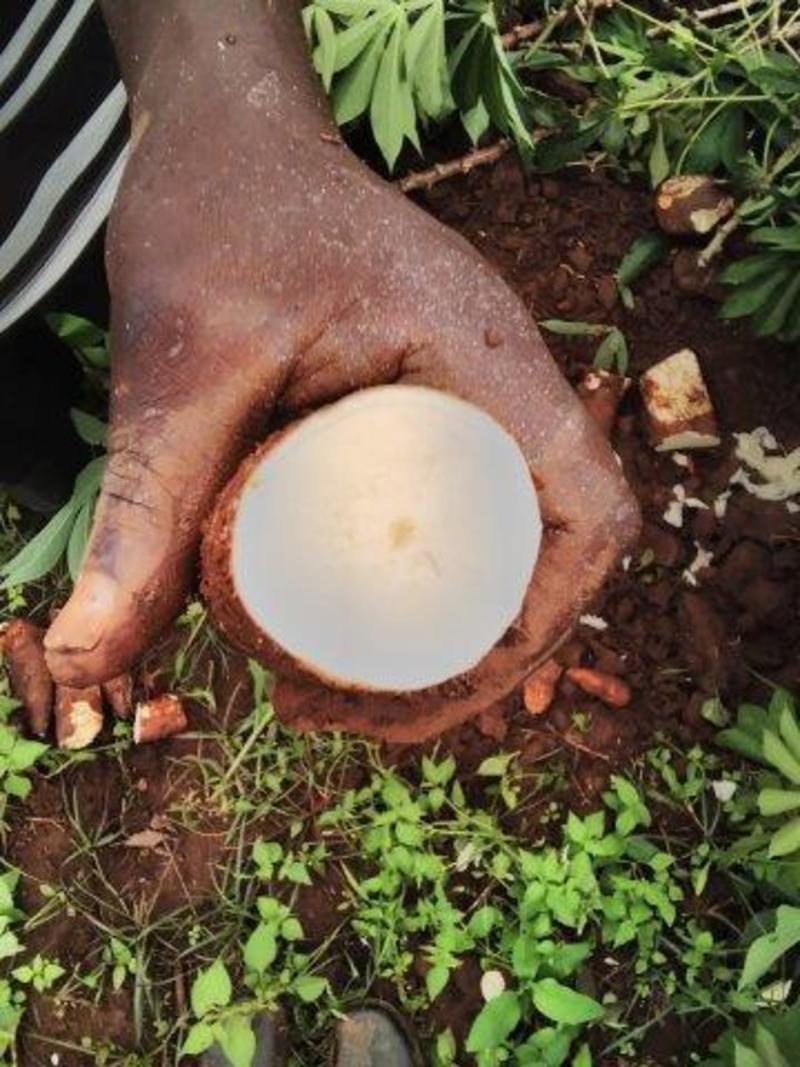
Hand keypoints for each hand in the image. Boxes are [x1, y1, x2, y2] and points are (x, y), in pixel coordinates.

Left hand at [44, 2, 637, 732]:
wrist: (228, 134)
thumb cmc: (218, 214)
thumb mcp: (180, 364)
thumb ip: (143, 504)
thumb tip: (84, 653)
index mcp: (485, 359)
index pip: (586, 512)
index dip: (540, 625)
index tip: (431, 692)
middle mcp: (502, 380)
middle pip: (554, 553)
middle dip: (475, 662)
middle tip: (347, 714)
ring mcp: (476, 391)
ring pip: (513, 542)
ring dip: (452, 636)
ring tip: (335, 691)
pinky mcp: (436, 403)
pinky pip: (469, 509)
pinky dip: (425, 583)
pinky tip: (346, 619)